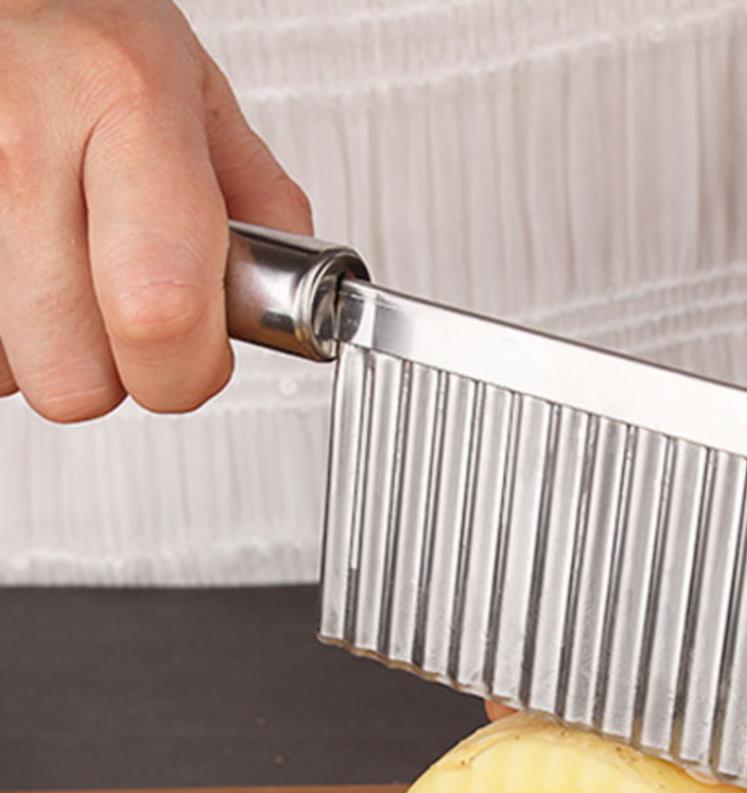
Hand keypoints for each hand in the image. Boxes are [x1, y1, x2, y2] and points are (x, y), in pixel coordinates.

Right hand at [0, 0, 311, 420]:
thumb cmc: (82, 28)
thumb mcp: (193, 86)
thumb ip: (259, 202)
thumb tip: (289, 299)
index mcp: (126, 101)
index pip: (161, 312)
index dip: (189, 370)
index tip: (201, 357)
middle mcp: (23, 139)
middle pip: (74, 376)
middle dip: (115, 370)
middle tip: (126, 315)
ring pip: (9, 369)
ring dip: (47, 345)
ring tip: (64, 268)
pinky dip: (3, 324)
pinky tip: (24, 266)